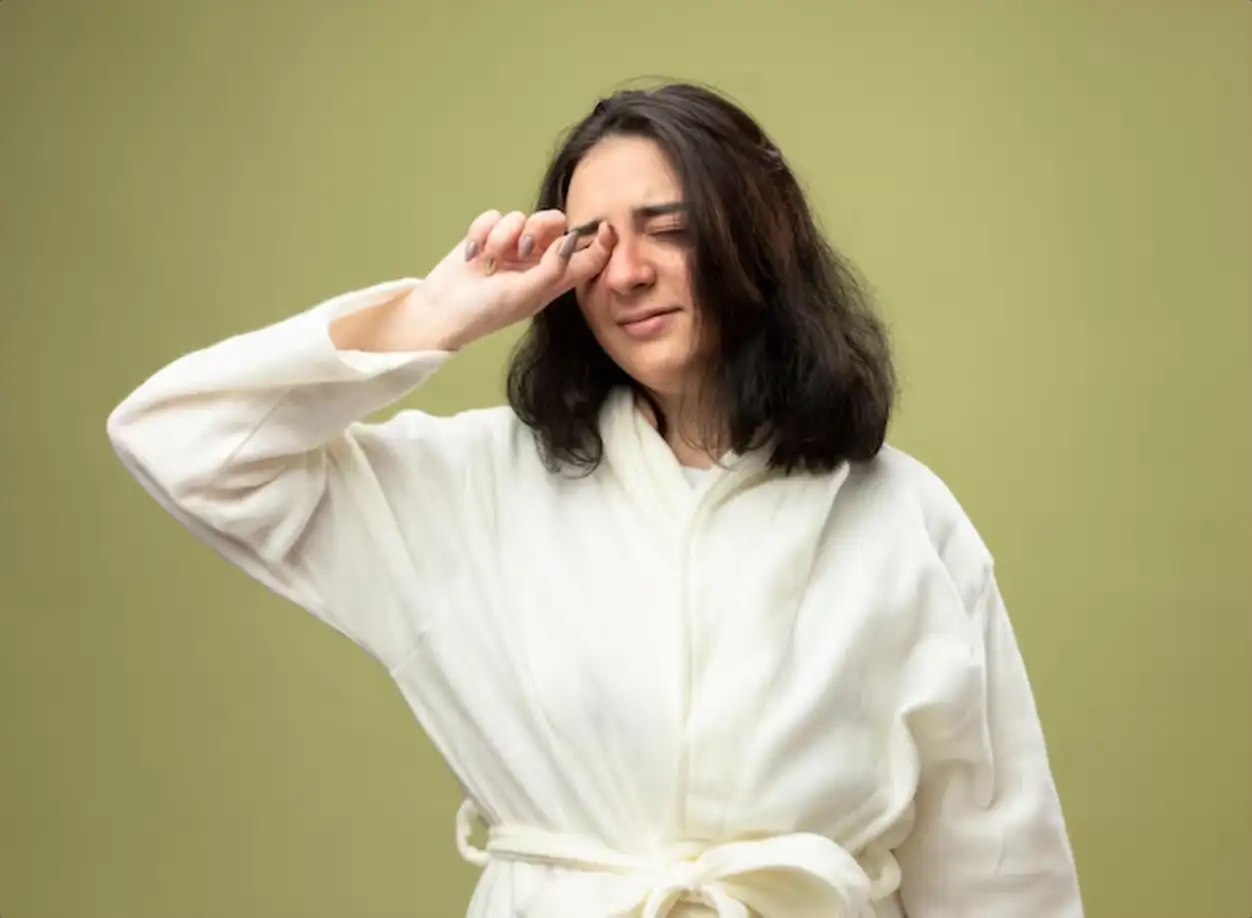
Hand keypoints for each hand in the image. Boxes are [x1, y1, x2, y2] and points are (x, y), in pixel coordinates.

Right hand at [403, 208, 616, 350]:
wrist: (441, 311)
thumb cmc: (485, 312)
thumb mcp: (525, 295)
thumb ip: (553, 269)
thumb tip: (571, 240)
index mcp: (554, 280)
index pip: (588, 257)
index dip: (601, 242)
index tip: (606, 226)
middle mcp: (537, 261)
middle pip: (555, 223)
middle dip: (540, 228)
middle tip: (524, 246)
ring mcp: (511, 248)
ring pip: (522, 217)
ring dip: (505, 234)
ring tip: (491, 258)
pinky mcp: (488, 236)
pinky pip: (494, 215)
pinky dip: (483, 231)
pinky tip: (474, 253)